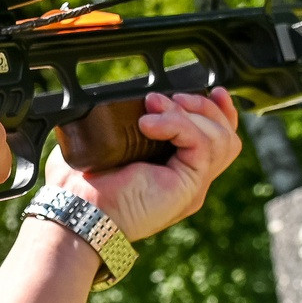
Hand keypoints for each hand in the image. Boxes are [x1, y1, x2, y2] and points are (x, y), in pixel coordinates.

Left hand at [43, 88, 243, 240]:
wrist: (76, 212)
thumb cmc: (80, 186)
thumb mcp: (105, 144)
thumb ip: (122, 125)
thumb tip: (121, 102)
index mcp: (175, 171)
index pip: (216, 138)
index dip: (219, 111)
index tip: (209, 89)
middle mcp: (189, 179)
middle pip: (226, 135)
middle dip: (202, 106)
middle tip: (161, 100)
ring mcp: (192, 185)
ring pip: (221, 138)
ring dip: (189, 112)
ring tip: (152, 109)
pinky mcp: (189, 186)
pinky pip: (202, 144)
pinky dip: (178, 124)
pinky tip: (148, 125)